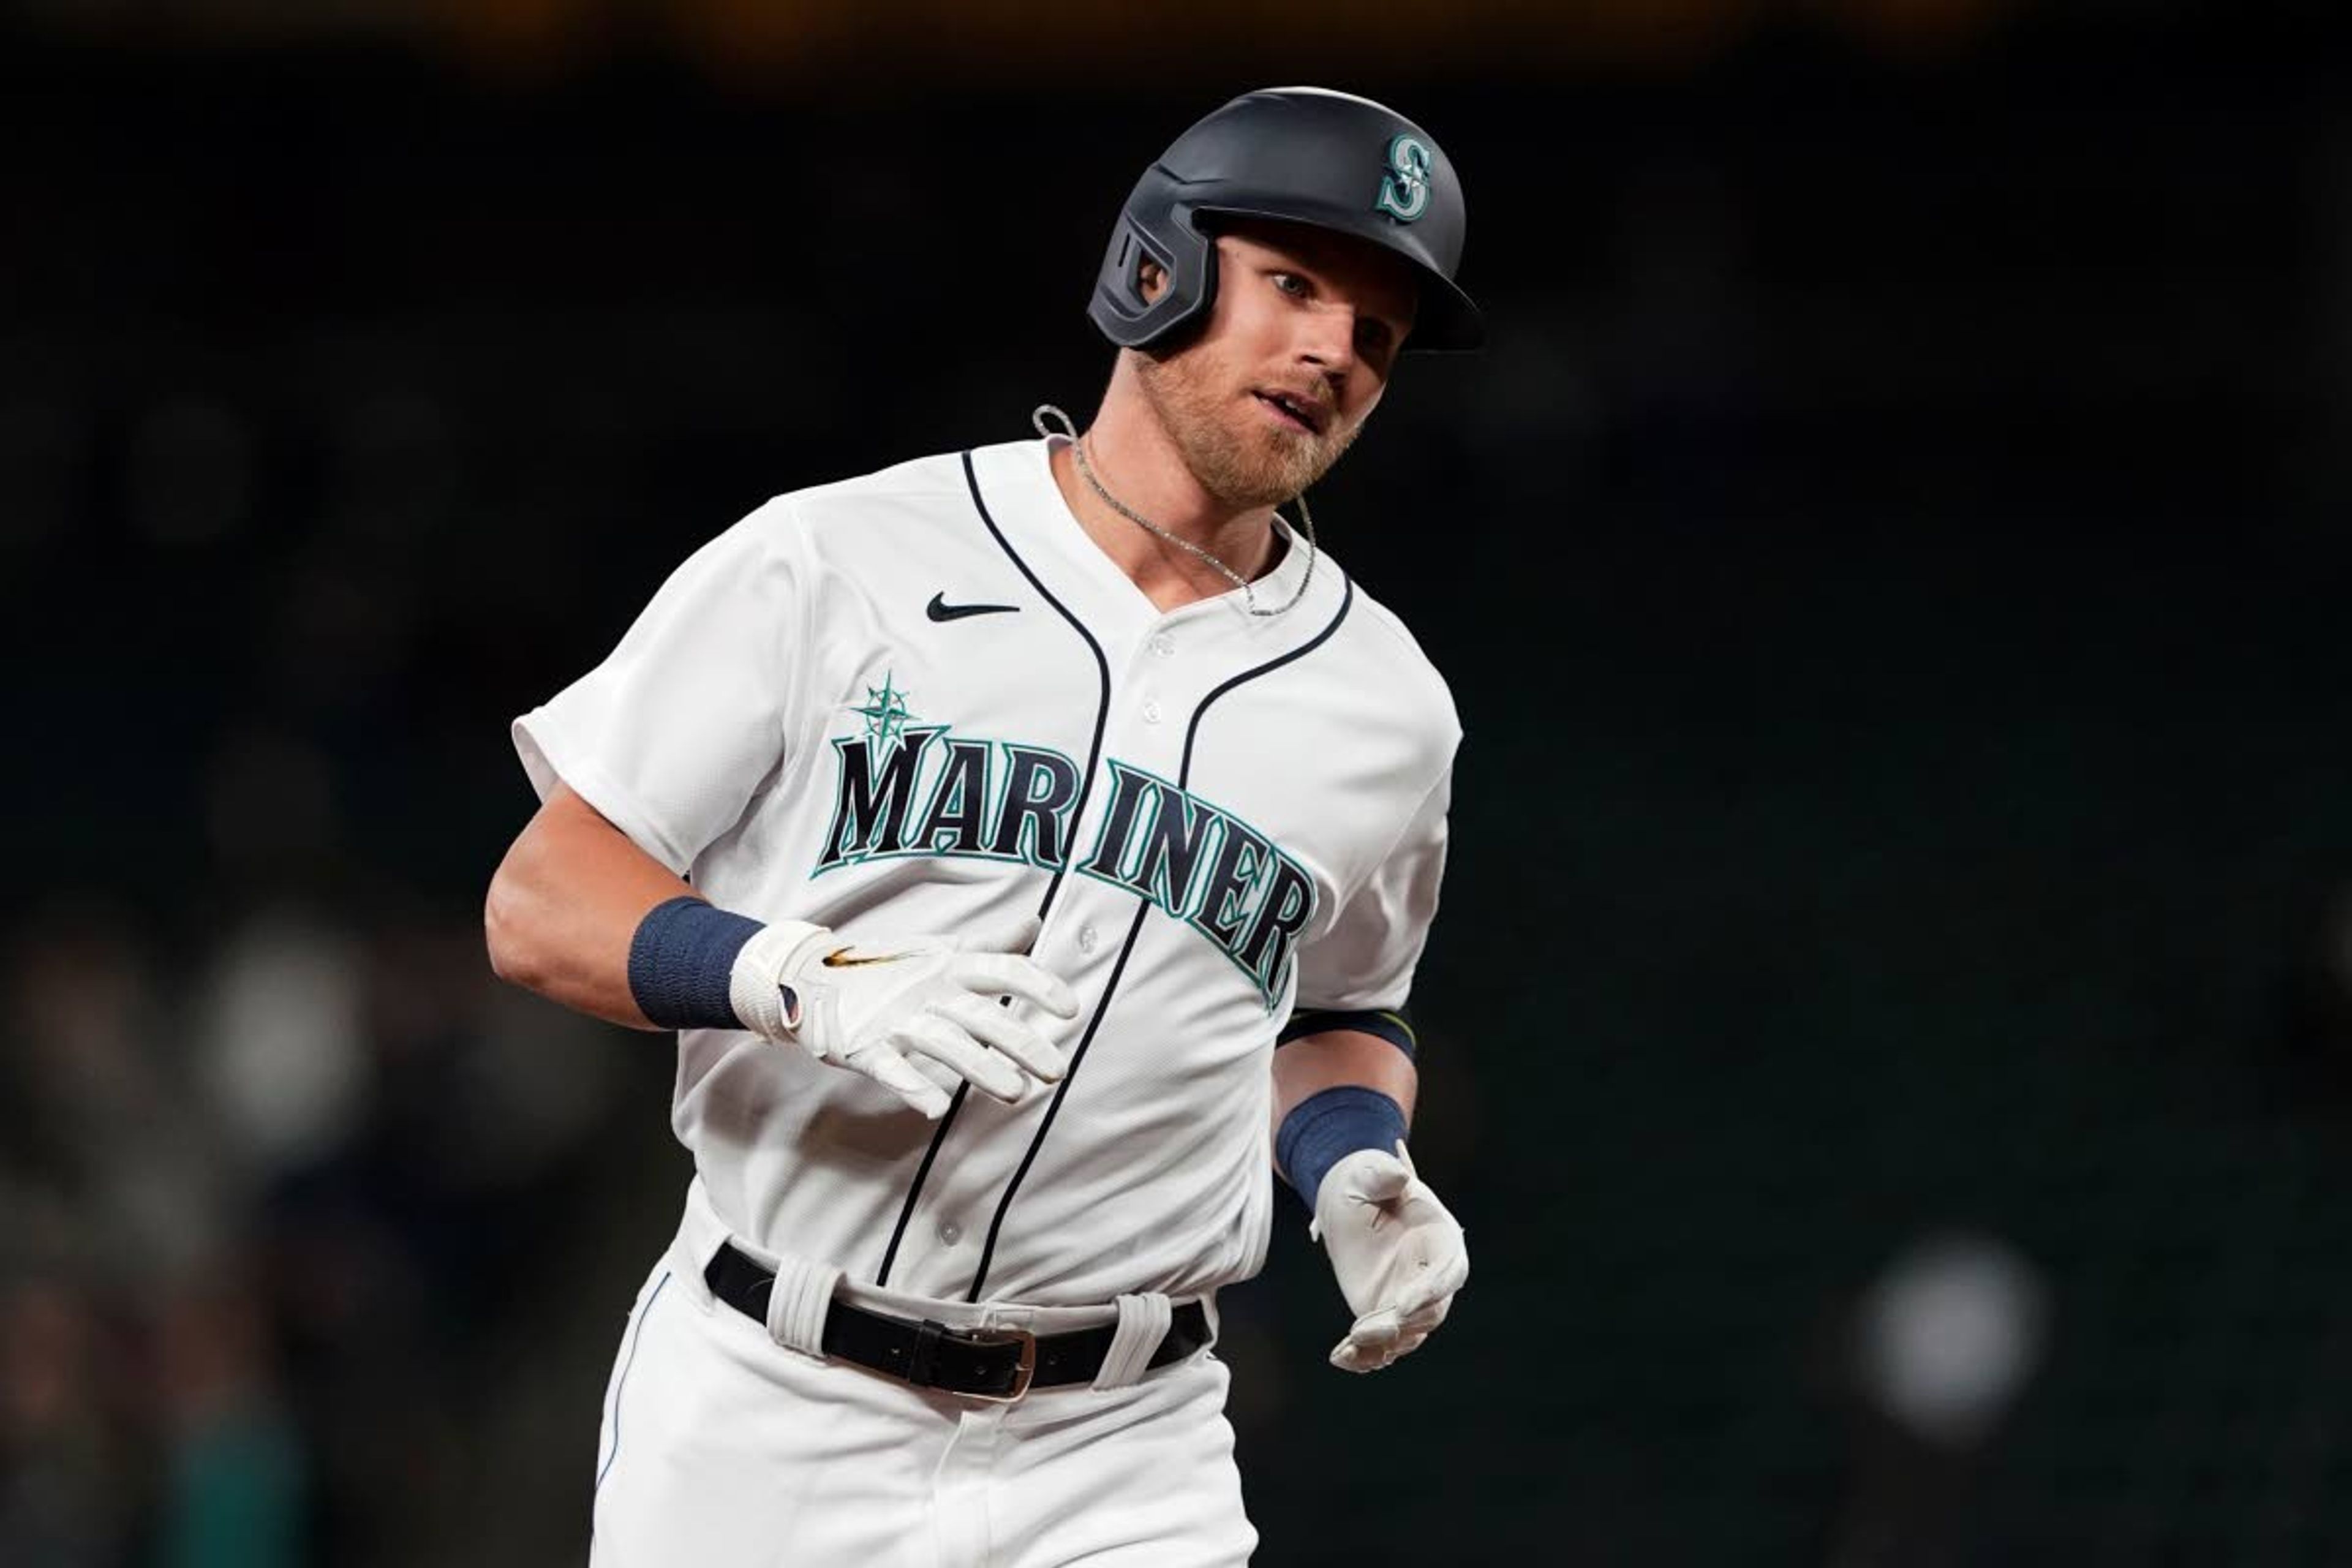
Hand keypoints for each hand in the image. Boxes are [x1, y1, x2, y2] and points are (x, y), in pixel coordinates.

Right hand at [728, 914, 1079, 1118]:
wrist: (806, 977)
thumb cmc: (885, 967)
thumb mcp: (939, 950)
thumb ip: (989, 945)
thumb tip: (1034, 924)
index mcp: (948, 965)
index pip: (1001, 969)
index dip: (1038, 985)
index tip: (1071, 1009)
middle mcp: (926, 989)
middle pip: (981, 1013)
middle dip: (1021, 1042)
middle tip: (1058, 1071)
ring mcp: (894, 1018)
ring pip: (944, 1042)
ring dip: (981, 1067)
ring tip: (1017, 1093)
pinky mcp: (864, 1046)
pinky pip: (891, 1068)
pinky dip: (912, 1086)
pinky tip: (935, 1108)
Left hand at [1311, 1141, 1468, 1372]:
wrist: (1349, 1202)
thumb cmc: (1365, 1183)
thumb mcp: (1369, 1173)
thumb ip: (1383, 1174)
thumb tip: (1398, 1176)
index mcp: (1441, 1238)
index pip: (1447, 1272)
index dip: (1429, 1291)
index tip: (1402, 1306)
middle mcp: (1433, 1275)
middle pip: (1431, 1312)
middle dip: (1400, 1325)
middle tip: (1362, 1331)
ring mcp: (1411, 1299)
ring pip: (1408, 1334)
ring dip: (1381, 1345)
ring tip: (1349, 1348)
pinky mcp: (1385, 1315)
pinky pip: (1384, 1344)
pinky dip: (1365, 1357)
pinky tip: (1341, 1358)